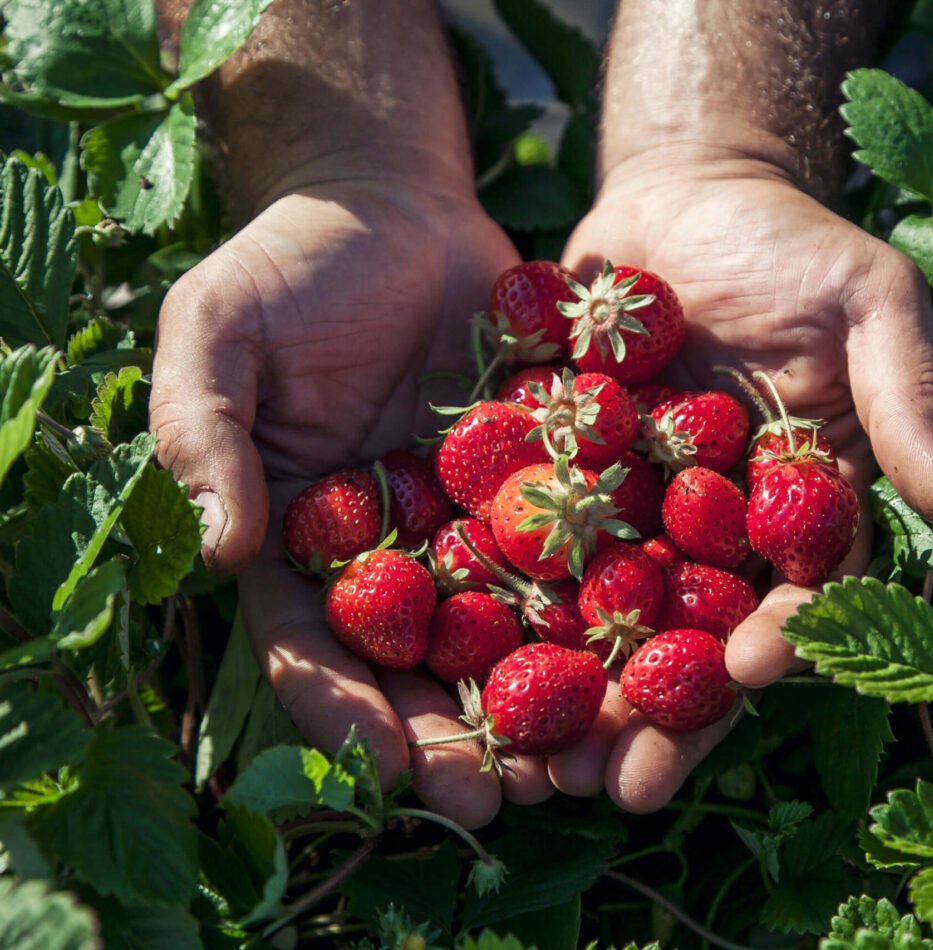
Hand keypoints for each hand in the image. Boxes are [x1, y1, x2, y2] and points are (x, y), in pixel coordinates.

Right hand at [150, 179, 552, 826]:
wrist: (394, 208)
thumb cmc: (291, 265)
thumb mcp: (219, 332)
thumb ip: (205, 433)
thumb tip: (224, 548)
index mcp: (302, 539)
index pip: (316, 645)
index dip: (347, 711)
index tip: (393, 767)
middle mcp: (391, 550)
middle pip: (422, 665)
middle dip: (460, 737)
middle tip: (509, 798)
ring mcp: (470, 522)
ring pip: (509, 628)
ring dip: (544, 699)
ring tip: (591, 755)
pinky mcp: (542, 482)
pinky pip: (577, 548)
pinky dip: (607, 600)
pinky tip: (650, 646)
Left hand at [546, 156, 932, 810]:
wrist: (681, 201)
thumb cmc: (791, 245)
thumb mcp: (868, 301)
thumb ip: (907, 395)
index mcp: (801, 511)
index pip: (798, 593)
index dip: (776, 637)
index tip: (743, 669)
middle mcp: (717, 536)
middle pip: (690, 640)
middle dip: (659, 713)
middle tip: (615, 784)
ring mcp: (635, 520)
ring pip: (605, 625)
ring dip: (571, 696)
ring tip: (531, 763)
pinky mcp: (561, 489)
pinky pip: (528, 556)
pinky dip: (500, 609)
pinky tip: (461, 659)